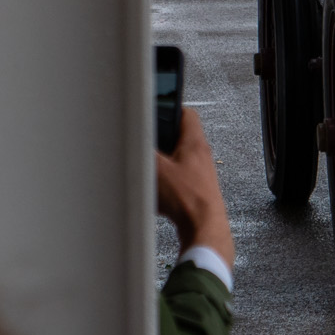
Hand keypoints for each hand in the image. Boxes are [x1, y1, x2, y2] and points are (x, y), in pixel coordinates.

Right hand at [154, 108, 234, 270]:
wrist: (203, 227)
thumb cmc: (188, 199)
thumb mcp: (156, 169)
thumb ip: (142, 151)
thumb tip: (131, 142)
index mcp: (195, 143)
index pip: (186, 114)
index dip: (170, 108)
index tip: (156, 108)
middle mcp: (200, 156)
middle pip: (178, 138)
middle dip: (158, 141)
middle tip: (145, 145)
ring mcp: (199, 174)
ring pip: (175, 161)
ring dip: (159, 165)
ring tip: (147, 173)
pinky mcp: (195, 191)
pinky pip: (176, 181)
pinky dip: (163, 183)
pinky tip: (154, 194)